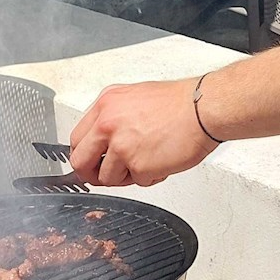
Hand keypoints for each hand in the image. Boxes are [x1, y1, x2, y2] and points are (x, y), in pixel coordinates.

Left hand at [67, 78, 219, 187]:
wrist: (202, 108)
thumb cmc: (179, 103)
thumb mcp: (135, 97)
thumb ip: (114, 117)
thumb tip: (103, 140)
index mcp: (105, 105)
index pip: (77, 139)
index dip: (85, 154)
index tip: (92, 161)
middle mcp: (108, 124)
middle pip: (81, 162)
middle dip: (92, 174)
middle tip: (106, 175)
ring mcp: (121, 146)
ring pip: (107, 177)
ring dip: (126, 176)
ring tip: (147, 161)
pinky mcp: (138, 165)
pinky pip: (136, 182)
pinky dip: (149, 177)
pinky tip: (161, 162)